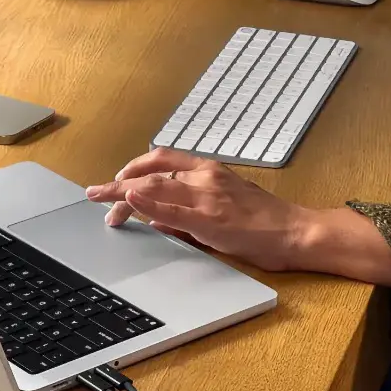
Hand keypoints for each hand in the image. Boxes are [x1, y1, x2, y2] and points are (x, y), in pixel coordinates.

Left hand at [85, 148, 316, 272]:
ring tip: (102, 204)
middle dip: (118, 184)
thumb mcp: (224, 205)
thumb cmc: (264, 222)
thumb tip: (157, 218)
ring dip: (123, 195)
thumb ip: (190, 209)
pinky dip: (147, 205)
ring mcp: (207, 196)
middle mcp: (205, 177)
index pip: (161, 159)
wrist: (294, 231)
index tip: (114, 178)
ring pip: (155, 187)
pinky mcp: (210, 219)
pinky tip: (131, 205)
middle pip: (151, 173)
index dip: (133, 167)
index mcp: (209, 170)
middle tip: (95, 194)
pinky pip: (172, 210)